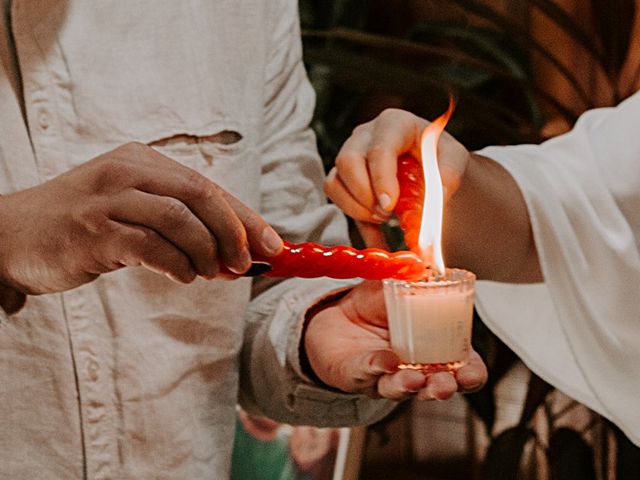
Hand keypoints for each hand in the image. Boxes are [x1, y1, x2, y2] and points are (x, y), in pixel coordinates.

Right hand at [0, 142, 282, 293]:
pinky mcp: (92, 230)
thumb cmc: (85, 227)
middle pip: (200, 194)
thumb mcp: (134, 212)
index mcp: (143, 161)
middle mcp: (127, 171)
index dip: (246, 217)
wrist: (12, 236)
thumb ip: (182, 227)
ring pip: (179, 219)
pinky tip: (183, 276)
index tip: (273, 246)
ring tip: (212, 273)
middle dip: (235, 231)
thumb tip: (237, 255)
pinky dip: (177, 264)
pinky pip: (151, 246)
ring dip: (207, 251)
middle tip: (248, 263)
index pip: (208, 185)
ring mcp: (107, 198)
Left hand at [303, 281, 486, 400]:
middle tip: (445, 384)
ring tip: (415, 379)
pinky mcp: (356, 376)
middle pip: (435, 388)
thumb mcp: (398, 286)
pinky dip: (378, 367)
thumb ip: (414, 276)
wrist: (336, 316)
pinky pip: (367, 374)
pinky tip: (386, 360)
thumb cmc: (376, 305)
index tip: (470, 374)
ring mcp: (385, 377)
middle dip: (443, 388)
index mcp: (436, 351)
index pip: (462, 371)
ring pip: (401, 389)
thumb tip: (429, 258)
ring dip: (410, 386)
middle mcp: (415, 371)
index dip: (471, 375)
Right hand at [324, 109, 540, 281]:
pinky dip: (357, 223)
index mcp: (394, 124)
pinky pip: (337, 200)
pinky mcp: (342, 178)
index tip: (390, 206)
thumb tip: (437, 197)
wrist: (430, 164)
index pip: (379, 149)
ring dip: (357, 209)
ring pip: (335, 182)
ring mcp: (349, 155)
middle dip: (364, 195)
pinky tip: (378, 236)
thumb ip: (448, 175)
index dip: (381, 179)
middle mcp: (365, 135)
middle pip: (347, 162)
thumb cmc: (439, 156)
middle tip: (387, 214)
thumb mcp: (453, 159)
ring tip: (385, 218)